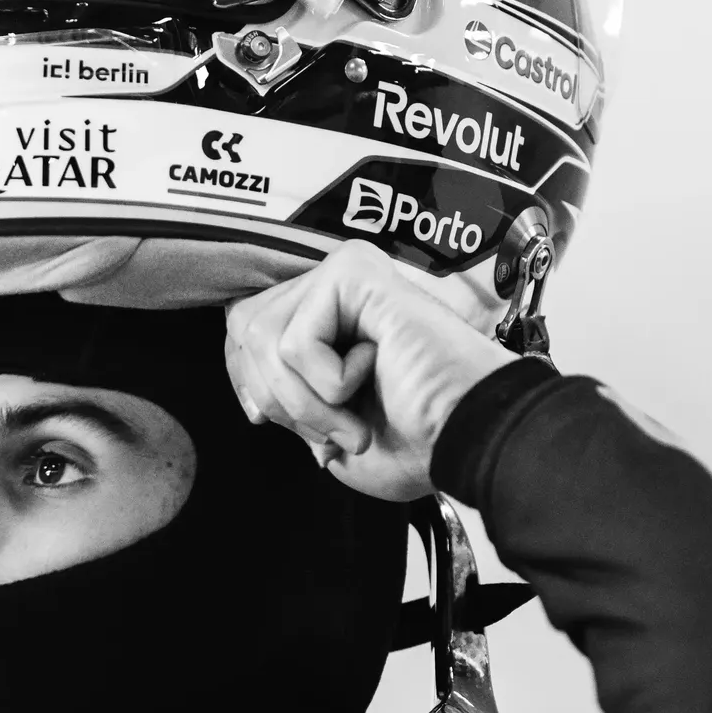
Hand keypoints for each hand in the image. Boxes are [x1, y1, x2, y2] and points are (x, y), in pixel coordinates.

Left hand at [224, 242, 515, 500]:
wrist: (468, 437)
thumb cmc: (419, 440)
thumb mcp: (327, 428)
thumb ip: (284, 397)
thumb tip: (250, 387)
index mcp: (331, 312)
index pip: (245, 327)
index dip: (246, 380)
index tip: (269, 418)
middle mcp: (334, 283)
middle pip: (243, 329)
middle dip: (278, 398)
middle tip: (336, 427)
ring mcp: (344, 272)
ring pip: (263, 338)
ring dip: (306, 401)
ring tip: (355, 417)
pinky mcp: (352, 273)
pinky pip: (293, 340)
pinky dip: (326, 386)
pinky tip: (376, 375)